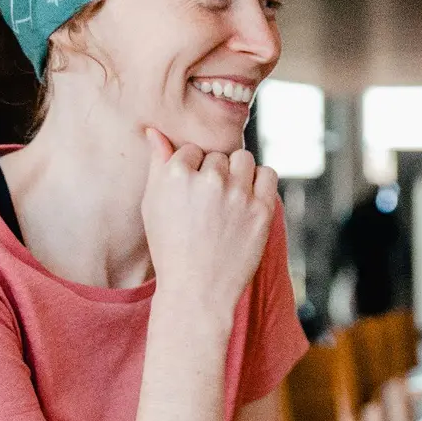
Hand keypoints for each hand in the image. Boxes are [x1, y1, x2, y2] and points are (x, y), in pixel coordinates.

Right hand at [141, 127, 277, 318]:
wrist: (197, 289)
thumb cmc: (170, 247)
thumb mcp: (153, 204)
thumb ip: (157, 164)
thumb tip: (154, 131)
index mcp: (177, 173)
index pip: (191, 150)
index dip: (191, 170)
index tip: (190, 195)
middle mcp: (209, 179)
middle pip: (219, 156)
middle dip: (215, 173)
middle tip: (210, 203)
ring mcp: (238, 194)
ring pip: (244, 159)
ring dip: (239, 173)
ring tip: (230, 199)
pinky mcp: (262, 209)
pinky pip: (268, 175)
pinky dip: (260, 183)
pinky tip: (248, 200)